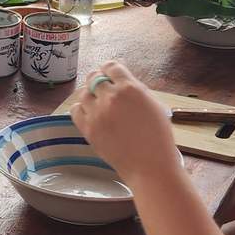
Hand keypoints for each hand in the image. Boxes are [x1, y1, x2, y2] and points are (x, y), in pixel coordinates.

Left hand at [69, 62, 182, 187]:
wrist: (150, 167)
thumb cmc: (158, 137)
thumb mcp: (154, 105)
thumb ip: (136, 89)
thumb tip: (122, 79)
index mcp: (130, 89)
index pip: (111, 67)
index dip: (111, 69)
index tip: (111, 74)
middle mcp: (110, 97)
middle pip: (94, 77)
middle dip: (99, 79)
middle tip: (103, 86)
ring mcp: (96, 113)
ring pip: (84, 93)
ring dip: (90, 94)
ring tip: (99, 102)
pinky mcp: (87, 129)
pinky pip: (75, 110)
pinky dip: (81, 108)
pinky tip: (90, 113)